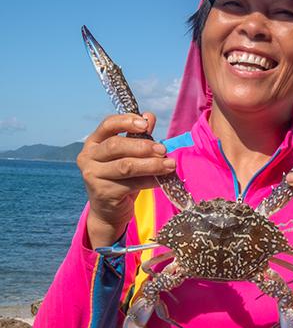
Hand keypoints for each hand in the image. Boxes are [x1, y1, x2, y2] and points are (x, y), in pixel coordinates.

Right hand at [76, 112, 176, 248]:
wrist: (108, 210)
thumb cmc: (120, 178)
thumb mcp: (128, 155)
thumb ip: (138, 136)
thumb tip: (149, 116)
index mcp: (93, 142)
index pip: (108, 125)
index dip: (127, 121)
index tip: (145, 124)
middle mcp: (88, 157)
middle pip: (116, 146)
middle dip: (143, 146)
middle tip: (163, 150)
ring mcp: (93, 176)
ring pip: (126, 166)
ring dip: (151, 164)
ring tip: (169, 164)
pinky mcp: (103, 193)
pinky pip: (132, 184)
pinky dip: (151, 181)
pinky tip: (163, 179)